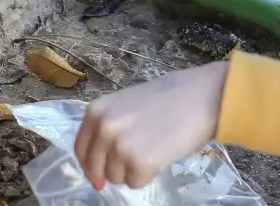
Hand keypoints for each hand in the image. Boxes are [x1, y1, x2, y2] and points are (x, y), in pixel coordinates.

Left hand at [75, 61, 229, 190]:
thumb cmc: (166, 100)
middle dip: (113, 170)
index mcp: (95, 112)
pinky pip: (136, 183)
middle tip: (136, 158)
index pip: (81, 150)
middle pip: (96, 168)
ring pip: (116, 178)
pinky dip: (148, 175)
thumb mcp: (124, 107)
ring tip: (152, 149)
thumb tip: (96, 175)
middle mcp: (103, 128)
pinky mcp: (140, 162)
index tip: (99, 174)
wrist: (199, 97)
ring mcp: (120, 146)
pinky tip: (160, 155)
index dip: (90, 166)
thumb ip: (107, 131)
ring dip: (132, 171)